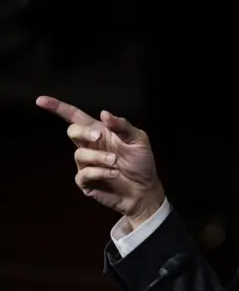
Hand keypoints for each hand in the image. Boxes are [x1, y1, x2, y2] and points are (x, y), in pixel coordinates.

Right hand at [36, 96, 164, 228]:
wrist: (145, 189)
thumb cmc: (141, 162)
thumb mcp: (138, 140)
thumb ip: (122, 126)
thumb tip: (104, 113)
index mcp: (100, 132)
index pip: (76, 117)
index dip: (58, 108)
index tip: (41, 101)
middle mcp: (90, 146)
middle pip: (72, 131)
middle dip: (82, 132)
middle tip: (99, 136)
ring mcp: (86, 164)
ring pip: (79, 154)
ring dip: (99, 157)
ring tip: (115, 162)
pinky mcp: (86, 182)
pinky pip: (84, 174)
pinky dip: (99, 172)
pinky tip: (113, 173)